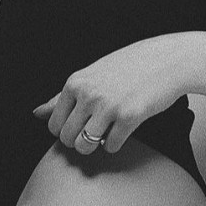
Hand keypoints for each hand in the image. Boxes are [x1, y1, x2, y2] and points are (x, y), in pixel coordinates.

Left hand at [32, 33, 194, 154]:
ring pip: (84, 146)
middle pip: (67, 138)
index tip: (81, 124)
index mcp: (76, 82)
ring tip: (106, 132)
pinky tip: (123, 129)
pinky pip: (110, 146)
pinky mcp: (129, 117)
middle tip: (95, 130)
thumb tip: (37, 113)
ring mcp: (108, 106)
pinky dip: (115, 143)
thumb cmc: (130, 65)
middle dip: (79, 140)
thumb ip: (63, 96)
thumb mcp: (92, 74)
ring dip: (94, 146)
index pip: (53, 124)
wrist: (168, 59)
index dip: (67, 130)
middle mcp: (89, 94)